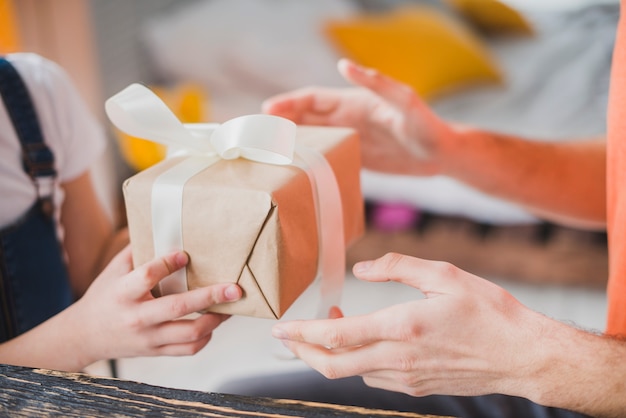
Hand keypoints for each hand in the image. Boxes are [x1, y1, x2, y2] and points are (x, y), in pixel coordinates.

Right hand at [70, 246, 241, 365]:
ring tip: (230, 306)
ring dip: (215, 319)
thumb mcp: (113, 270)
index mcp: (123, 293)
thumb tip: (164, 224)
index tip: (186, 254)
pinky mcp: (156, 352)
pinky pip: (187, 349)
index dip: (167, 264)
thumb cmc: (104, 296)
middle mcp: (136, 317)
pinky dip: (205, 337)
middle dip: (210, 297)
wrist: (84, 336)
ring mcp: (148, 338)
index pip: (147, 276)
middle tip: (234, 288)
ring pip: (189, 333)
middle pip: (177, 307)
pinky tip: (212, 323)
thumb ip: (137, 250)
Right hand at [262, 59, 455, 175]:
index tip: (266, 111)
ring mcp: (350, 138)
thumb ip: (377, 83)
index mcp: (353, 102)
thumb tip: (345, 65)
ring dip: (290, 142)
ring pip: (312, 137)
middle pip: (306, 117)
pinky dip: (307, 160)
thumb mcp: (405, 102)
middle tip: (256, 135)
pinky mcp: (356, 157)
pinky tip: (294, 170)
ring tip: (267, 153)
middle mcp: (347, 119)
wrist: (443, 155)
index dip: (289, 103)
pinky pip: (325, 156)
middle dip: (280, 122)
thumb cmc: (427, 126)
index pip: (313, 99)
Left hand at [271, 253, 556, 397]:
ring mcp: (407, 378)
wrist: (522, 355)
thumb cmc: (488, 312)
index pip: (336, 336)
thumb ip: (397, 268)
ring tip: (332, 327)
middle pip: (333, 365)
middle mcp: (399, 358)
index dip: (302, 333)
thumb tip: (361, 268)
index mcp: (402, 327)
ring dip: (332, 354)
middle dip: (303, 351)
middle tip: (290, 336)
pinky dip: (357, 362)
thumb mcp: (445, 275)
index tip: (280, 327)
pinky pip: (375, 378)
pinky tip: (364, 344)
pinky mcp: (417, 387)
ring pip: (352, 373)